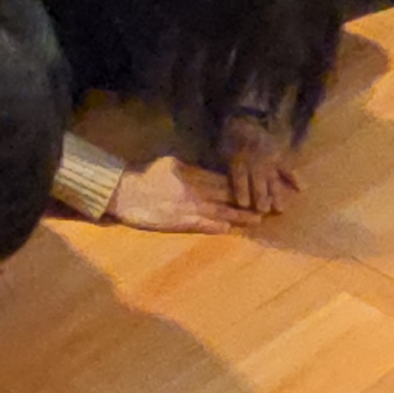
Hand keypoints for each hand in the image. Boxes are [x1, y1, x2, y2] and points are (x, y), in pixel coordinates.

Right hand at [108, 156, 248, 233]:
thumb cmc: (146, 175)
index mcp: (192, 173)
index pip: (223, 178)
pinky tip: (230, 229)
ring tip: (257, 220)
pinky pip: (204, 225)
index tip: (259, 186)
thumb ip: (191, 168)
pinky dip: (218, 227)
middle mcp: (194, 189)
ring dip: (240, 216)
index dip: (243, 183)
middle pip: (227, 194)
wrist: (125, 194)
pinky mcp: (180, 223)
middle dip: (248, 200)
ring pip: (220, 212)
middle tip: (268, 204)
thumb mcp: (170, 163)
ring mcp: (188, 208)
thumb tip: (209, 173)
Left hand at [217, 113, 303, 215]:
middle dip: (261, 196)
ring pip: (273, 178)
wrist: (245, 118)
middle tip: (264, 210)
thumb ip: (227, 169)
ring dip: (276, 193)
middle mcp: (255, 161)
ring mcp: (269, 159)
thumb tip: (223, 188)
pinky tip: (302, 188)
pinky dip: (295, 178)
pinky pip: (288, 168)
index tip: (244, 204)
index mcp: (239, 159)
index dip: (241, 190)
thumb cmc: (231, 139)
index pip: (240, 177)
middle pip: (258, 181)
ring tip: (280, 208)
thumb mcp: (223, 152)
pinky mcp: (280, 156)